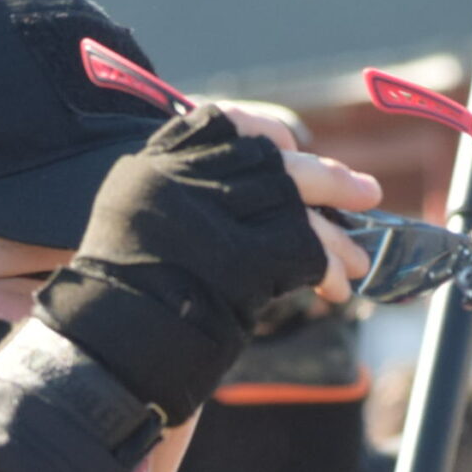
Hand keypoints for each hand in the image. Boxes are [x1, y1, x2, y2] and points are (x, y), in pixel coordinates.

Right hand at [34, 107, 377, 424]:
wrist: (105, 350)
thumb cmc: (128, 299)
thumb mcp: (143, 223)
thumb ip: (192, 195)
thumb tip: (265, 176)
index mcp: (158, 162)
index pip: (226, 122)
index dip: (269, 134)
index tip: (294, 145)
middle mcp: (183, 177)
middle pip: (272, 162)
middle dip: (326, 179)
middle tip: (365, 193)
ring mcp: (211, 213)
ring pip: (295, 207)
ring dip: (334, 237)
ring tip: (356, 261)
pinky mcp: (239, 256)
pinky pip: (302, 251)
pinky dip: (326, 268)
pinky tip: (333, 288)